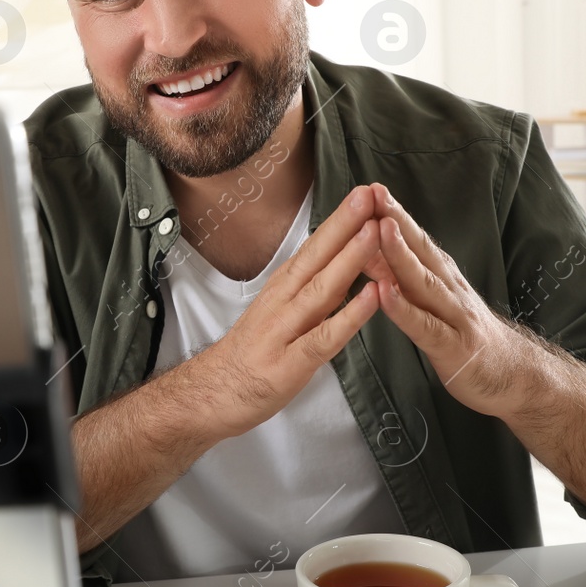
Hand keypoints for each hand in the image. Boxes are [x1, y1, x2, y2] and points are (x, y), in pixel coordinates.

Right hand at [193, 184, 383, 441]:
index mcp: (283, 286)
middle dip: (346, 224)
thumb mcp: (280, 311)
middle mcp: (283, 300)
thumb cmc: (252, 352)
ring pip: (322, 288)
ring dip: (350, 259)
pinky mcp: (291, 363)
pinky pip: (325, 336)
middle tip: (372, 194)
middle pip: (317, 256)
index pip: (314, 246)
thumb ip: (313, 289)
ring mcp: (285, 330)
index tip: (365, 192)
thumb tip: (347, 263)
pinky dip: (350, 315)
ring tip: (374, 232)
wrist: (212, 394)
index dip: (340, 219)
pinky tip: (371, 297)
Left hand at [362, 182, 534, 418]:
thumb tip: (367, 250)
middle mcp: (449, 289)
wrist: (516, 376)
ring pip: (423, 281)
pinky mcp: (452, 347)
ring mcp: (453, 316)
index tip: (368, 189)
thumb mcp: (432, 303)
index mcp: (442, 277)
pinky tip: (385, 294)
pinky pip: (424, 325)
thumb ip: (401, 278)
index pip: (416, 240)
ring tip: (379, 228)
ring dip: (400, 254)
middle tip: (372, 192)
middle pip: (420, 250)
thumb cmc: (465, 337)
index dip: (393, 213)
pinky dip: (403, 309)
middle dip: (395, 219)